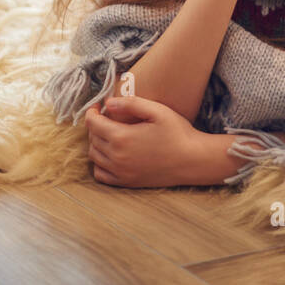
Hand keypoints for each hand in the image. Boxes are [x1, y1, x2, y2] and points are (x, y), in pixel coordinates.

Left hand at [84, 93, 204, 187]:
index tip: (98, 106)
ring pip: (94, 156)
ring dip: (96, 143)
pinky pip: (101, 175)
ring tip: (108, 133)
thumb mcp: (157, 111)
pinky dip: (99, 163)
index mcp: (122, 138)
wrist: (192, 160)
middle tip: (105, 116)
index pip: (93, 123)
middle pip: (92, 139)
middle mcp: (117, 158)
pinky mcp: (127, 182)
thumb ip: (131, 103)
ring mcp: (121, 172)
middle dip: (95, 125)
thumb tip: (108, 102)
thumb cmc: (177, 132)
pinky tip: (110, 154)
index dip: (92, 112)